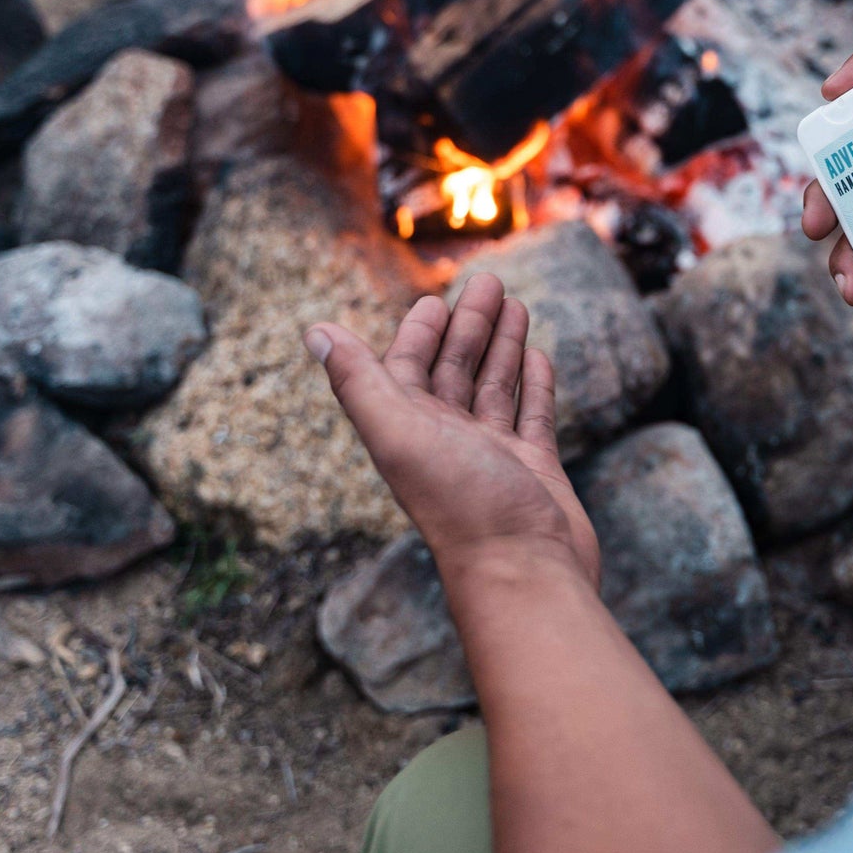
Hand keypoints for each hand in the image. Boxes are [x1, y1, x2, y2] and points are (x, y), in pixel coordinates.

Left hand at [304, 274, 598, 587]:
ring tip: (519, 305)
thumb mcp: (399, 432)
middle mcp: (449, 439)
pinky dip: (535, 384)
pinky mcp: (535, 468)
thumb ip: (358, 381)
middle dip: (471, 325)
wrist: (524, 569)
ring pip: (495, 386)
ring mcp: (494, 455)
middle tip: (492, 282)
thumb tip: (313, 331)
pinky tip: (540, 357)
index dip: (419, 332)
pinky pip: (533, 415)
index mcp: (411, 428)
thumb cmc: (462, 504)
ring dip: (503, 346)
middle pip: (455, 369)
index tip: (437, 298)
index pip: (409, 367)